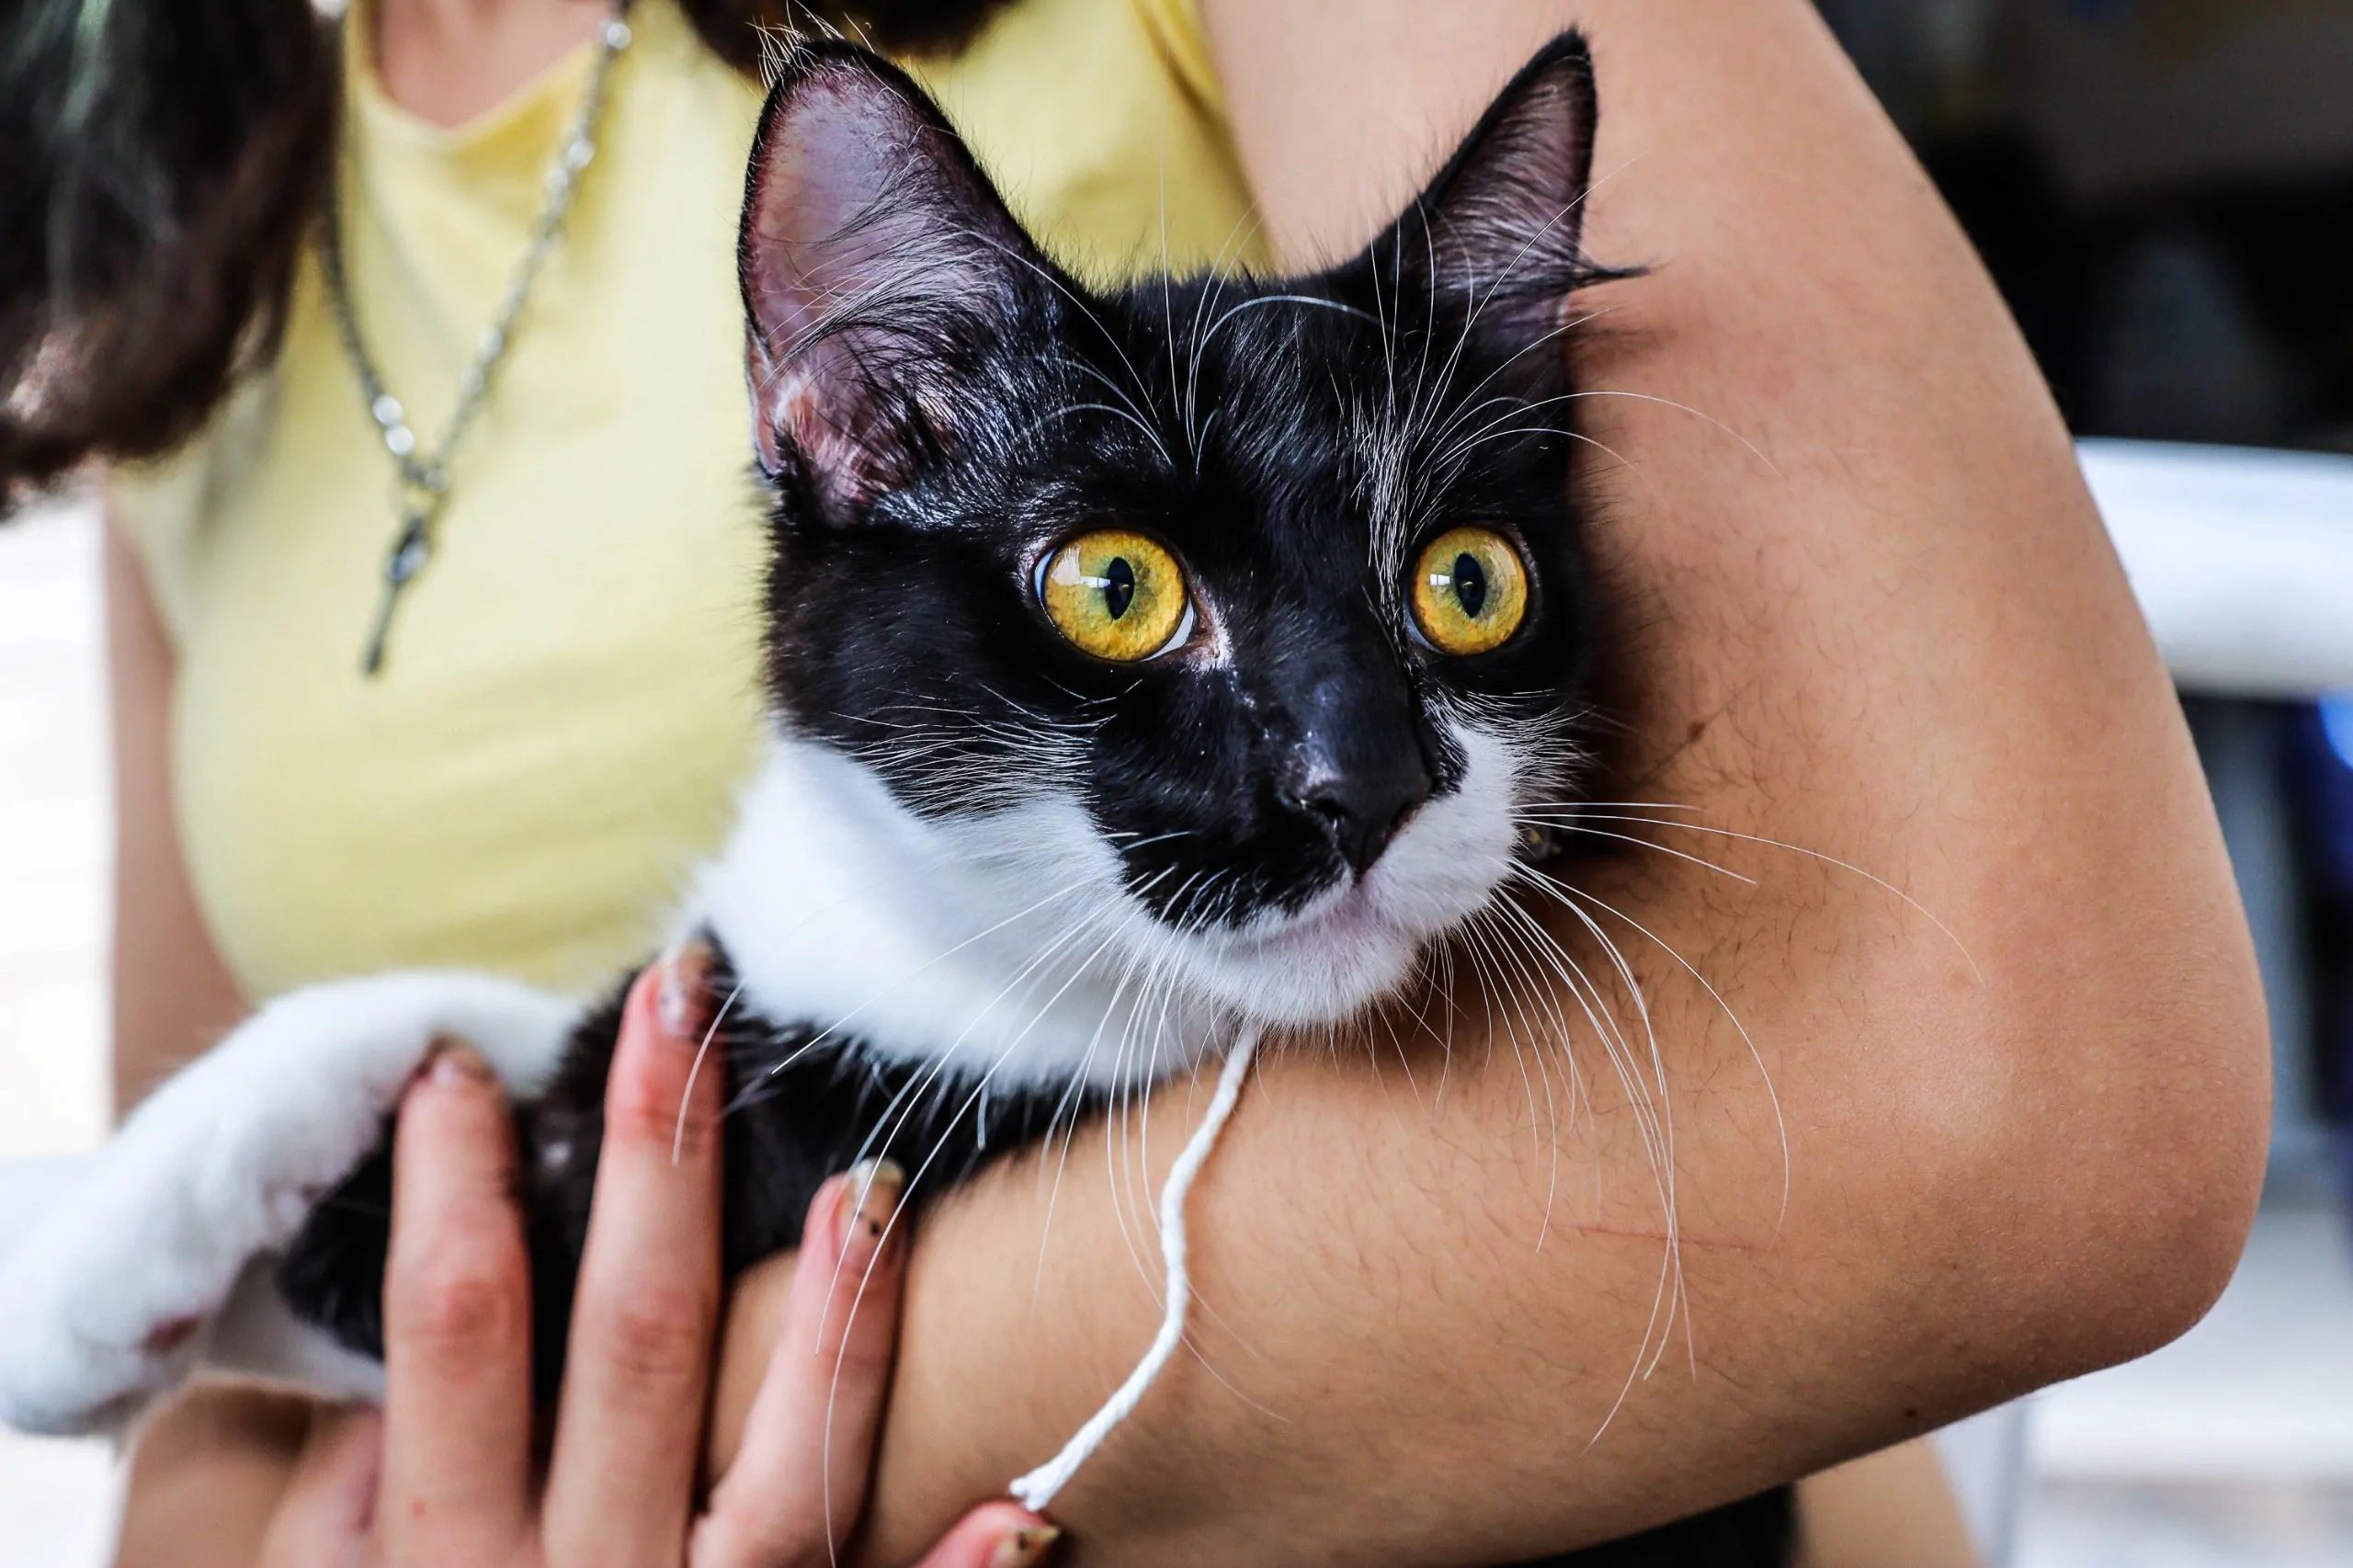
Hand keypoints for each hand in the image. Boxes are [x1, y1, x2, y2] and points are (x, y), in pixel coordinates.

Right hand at [254, 953, 1056, 1567]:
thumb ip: (340, 1534)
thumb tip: (372, 1410)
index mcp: (448, 1566)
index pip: (455, 1336)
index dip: (454, 1192)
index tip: (465, 1066)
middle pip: (630, 1347)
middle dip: (657, 1164)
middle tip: (690, 1000)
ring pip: (783, 1472)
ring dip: (831, 1323)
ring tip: (871, 1183)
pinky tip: (1023, 1503)